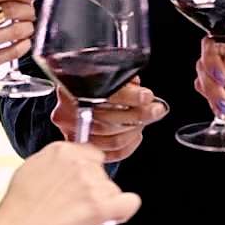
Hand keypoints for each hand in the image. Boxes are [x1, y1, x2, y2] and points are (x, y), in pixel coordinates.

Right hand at [0, 142, 140, 224]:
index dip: (86, 172)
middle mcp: (79, 163)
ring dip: (102, 203)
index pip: (91, 154)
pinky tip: (110, 218)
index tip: (80, 185)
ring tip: (78, 217)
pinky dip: (123, 212)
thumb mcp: (30, 170)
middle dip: (93, 189)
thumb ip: (54, 162)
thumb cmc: (18, 211)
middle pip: (102, 172)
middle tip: (75, 206)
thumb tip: (68, 165)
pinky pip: (130, 203)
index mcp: (61, 150)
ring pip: (113, 190)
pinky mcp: (101, 207)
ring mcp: (91, 184)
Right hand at [49, 79, 166, 161]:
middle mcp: (68, 110)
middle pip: (109, 120)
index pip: (106, 95)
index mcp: (74, 86)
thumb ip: (122, 81)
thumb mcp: (105, 71)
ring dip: (135, 130)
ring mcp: (73, 131)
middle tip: (156, 110)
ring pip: (112, 139)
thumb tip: (142, 94)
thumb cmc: (90, 79)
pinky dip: (128, 146)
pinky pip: (110, 154)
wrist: (73, 90)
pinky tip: (135, 135)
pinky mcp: (81, 145)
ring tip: (145, 120)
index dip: (131, 97)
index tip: (147, 96)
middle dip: (139, 115)